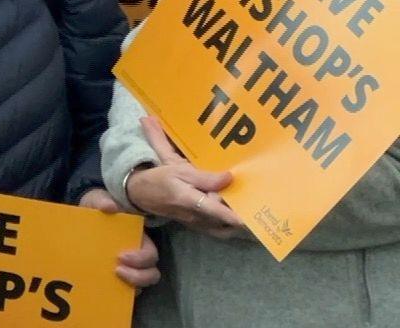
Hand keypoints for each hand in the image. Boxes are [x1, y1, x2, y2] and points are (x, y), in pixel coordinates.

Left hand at [79, 187, 161, 287]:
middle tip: (117, 271)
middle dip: (138, 277)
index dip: (141, 259)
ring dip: (129, 286)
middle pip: (150, 274)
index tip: (121, 257)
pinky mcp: (114, 275)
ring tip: (111, 283)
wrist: (82, 213)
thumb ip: (103, 201)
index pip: (150, 255)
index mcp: (139, 238)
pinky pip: (122, 289)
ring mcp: (128, 267)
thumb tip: (109, 207)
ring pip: (139, 285)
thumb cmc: (97, 205)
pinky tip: (104, 289)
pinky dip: (118, 292)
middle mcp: (138, 255)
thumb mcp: (98, 200)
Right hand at [124, 116, 246, 238]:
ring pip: (224, 229)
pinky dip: (231, 226)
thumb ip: (204, 176)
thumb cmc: (160, 179)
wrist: (141, 194)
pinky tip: (240, 218)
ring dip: (239, 225)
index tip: (251, 221)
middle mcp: (195, 216)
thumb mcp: (178, 170)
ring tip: (254, 216)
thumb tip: (229, 177)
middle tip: (260, 210)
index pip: (215, 210)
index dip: (233, 217)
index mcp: (189, 200)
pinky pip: (219, 230)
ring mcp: (197, 223)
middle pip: (225, 222)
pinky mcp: (198, 225)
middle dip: (242, 218)